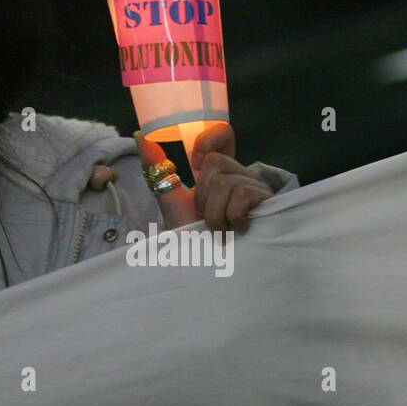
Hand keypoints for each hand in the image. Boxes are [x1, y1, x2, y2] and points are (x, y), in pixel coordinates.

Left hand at [132, 124, 273, 233]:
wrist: (206, 270)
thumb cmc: (193, 239)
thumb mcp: (172, 200)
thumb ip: (157, 169)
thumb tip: (139, 135)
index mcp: (220, 173)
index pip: (223, 134)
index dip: (210, 139)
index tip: (194, 163)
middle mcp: (241, 176)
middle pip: (215, 161)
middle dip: (202, 196)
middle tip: (207, 219)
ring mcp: (256, 188)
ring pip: (225, 181)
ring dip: (214, 214)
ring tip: (221, 232)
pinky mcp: (267, 201)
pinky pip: (241, 194)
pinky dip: (231, 217)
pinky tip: (238, 231)